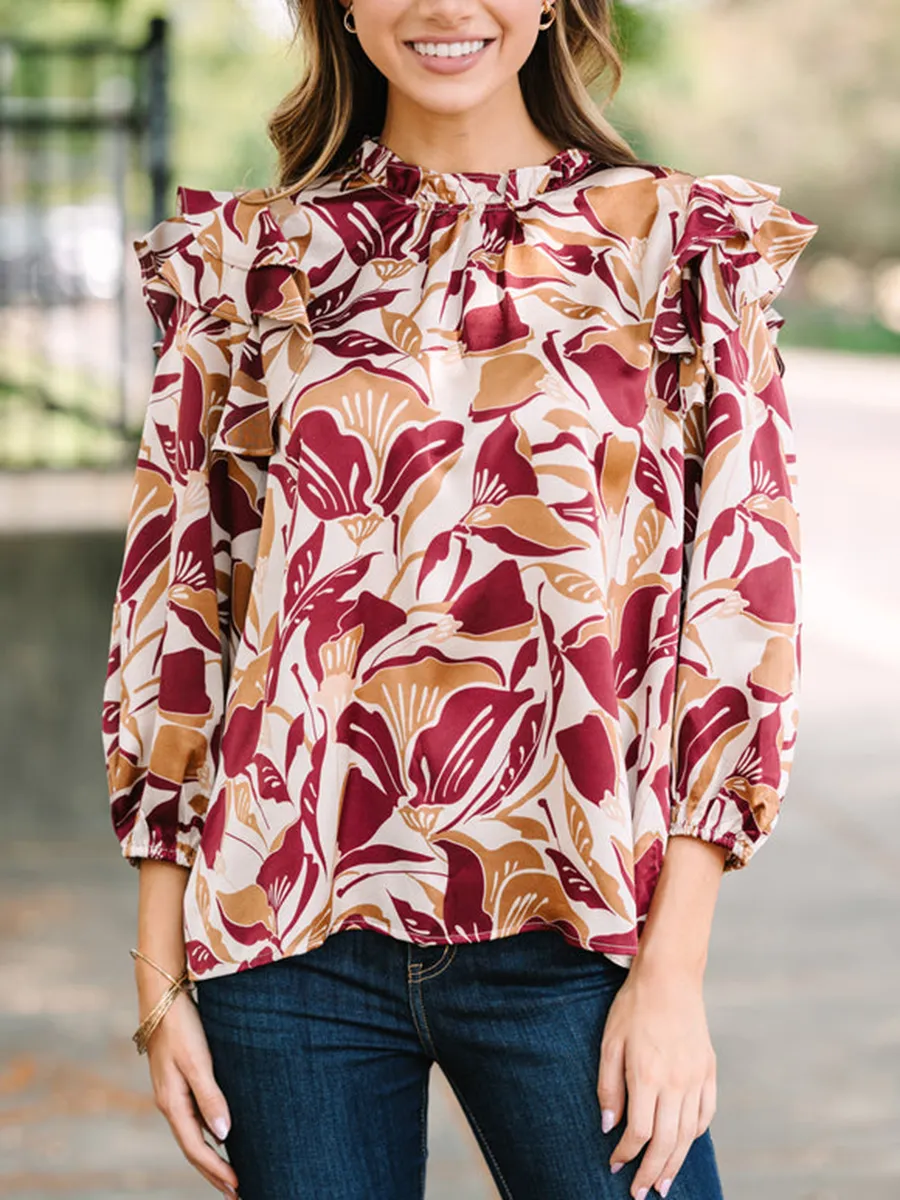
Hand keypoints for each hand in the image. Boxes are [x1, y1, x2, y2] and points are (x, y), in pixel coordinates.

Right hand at [143, 984, 239, 1197]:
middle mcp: (170, 1103)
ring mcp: (173, 1093)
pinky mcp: (179, 1080)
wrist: (162, 997)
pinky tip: (222, 1136)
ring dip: (211, 1156)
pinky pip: (194, 1117)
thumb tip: (224, 1135)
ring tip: (231, 1174)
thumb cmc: (181, 1026)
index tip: (238, 1187)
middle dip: (213, 1173)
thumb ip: (210, 1097)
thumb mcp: (197, 1061)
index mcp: (172, 1103)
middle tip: (237, 1193)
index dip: (215, 1170)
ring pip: (193, 1134)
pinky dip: (208, 1134)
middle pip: (193, 1148)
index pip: (195, 1148)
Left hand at [597, 959, 716, 1197]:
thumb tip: (609, 1126)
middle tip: (641, 1193)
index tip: (615, 1165)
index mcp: (647, 1076)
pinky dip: (695, 1135)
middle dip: (651, 1172)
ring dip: (676, 1163)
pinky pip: (706, 1113)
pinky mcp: (709, 1070)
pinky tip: (685, 1145)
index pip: (639, 1132)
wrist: (670, 977)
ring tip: (664, 1183)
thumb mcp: (610, 1042)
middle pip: (667, 1143)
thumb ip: (609, 1086)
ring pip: (688, 1134)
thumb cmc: (633, 1006)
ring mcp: (696, 1078)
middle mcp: (676, 1082)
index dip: (626, 1154)